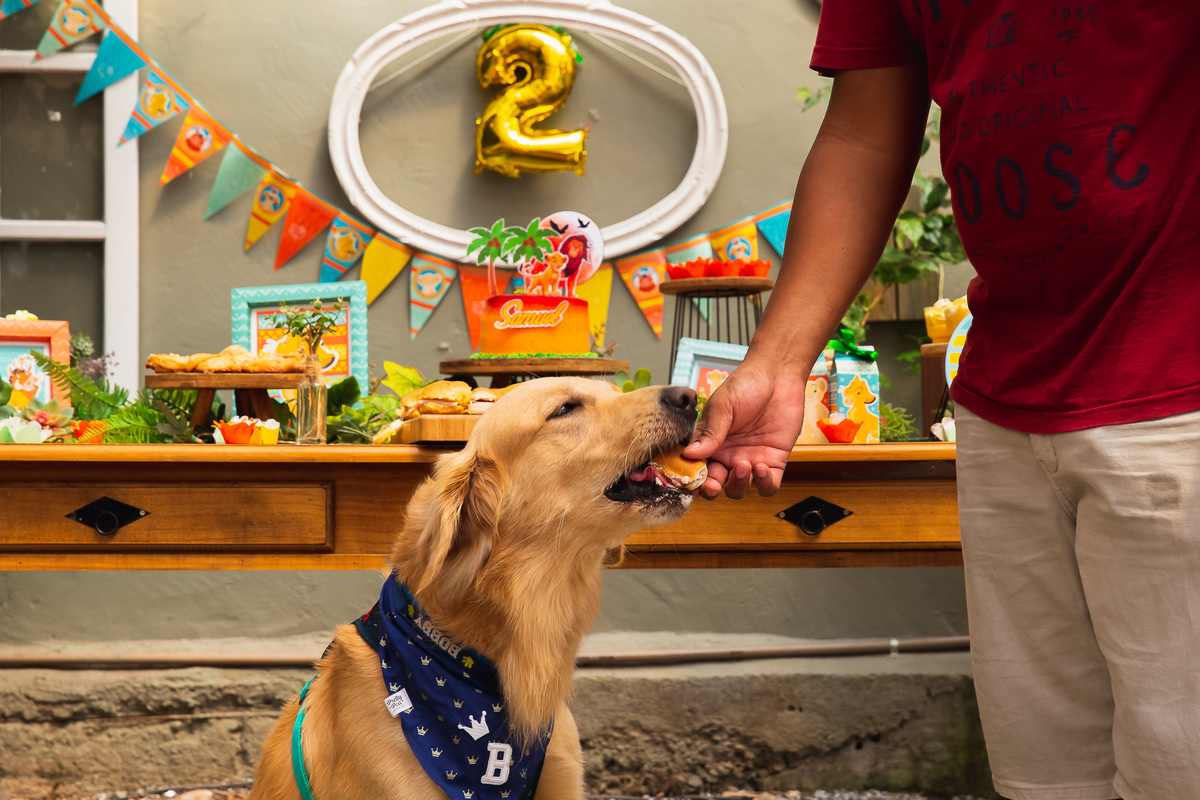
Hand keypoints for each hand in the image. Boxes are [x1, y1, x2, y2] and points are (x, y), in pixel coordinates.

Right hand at [683, 360, 806, 498]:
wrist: (777, 375)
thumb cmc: (746, 384)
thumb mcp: (722, 405)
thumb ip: (710, 432)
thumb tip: (689, 454)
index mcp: (709, 443)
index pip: (695, 469)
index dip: (690, 480)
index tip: (688, 483)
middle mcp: (727, 455)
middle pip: (714, 485)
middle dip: (710, 489)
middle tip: (713, 484)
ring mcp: (750, 460)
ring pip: (738, 489)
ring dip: (738, 484)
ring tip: (743, 464)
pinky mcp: (774, 462)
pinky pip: (767, 486)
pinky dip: (763, 484)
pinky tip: (761, 467)